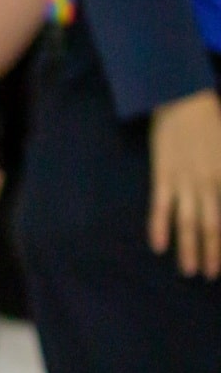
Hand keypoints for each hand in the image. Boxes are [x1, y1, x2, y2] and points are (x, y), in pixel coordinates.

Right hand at [149, 89, 220, 278]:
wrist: (182, 98)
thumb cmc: (212, 120)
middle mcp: (209, 183)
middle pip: (212, 225)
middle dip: (213, 252)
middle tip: (211, 274)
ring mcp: (183, 181)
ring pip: (188, 222)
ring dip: (189, 248)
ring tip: (189, 270)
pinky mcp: (162, 176)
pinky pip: (160, 207)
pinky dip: (159, 228)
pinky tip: (158, 248)